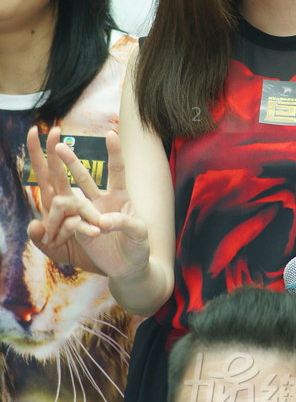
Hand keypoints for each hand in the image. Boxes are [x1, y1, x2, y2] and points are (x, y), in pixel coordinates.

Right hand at [27, 125, 148, 279]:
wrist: (129, 268)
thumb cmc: (139, 247)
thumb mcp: (140, 234)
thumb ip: (126, 224)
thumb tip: (104, 220)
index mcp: (120, 196)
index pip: (116, 170)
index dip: (113, 152)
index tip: (109, 133)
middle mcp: (102, 202)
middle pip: (84, 177)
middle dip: (72, 161)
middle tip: (58, 143)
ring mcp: (89, 215)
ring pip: (71, 196)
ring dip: (60, 189)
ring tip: (49, 187)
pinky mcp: (81, 231)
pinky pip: (71, 223)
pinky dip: (74, 226)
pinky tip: (88, 234)